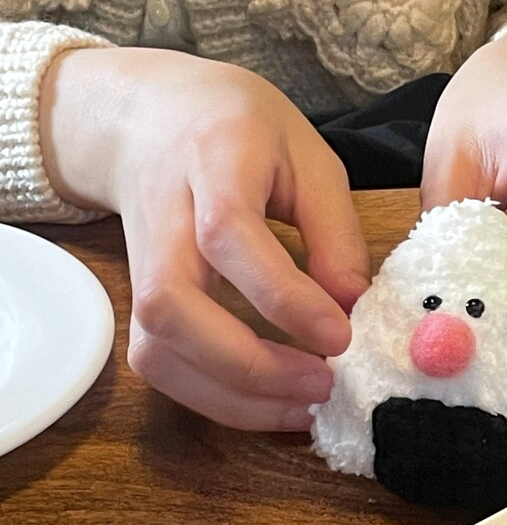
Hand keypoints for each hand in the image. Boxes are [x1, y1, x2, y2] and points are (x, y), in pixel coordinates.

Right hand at [40, 48, 369, 429]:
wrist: (148, 118)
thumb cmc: (239, 129)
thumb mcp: (307, 155)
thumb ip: (333, 228)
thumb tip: (352, 306)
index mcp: (211, 161)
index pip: (228, 235)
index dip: (282, 295)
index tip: (340, 336)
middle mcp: (162, 217)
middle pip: (171, 304)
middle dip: (247, 362)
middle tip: (323, 383)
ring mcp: (140, 264)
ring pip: (156, 346)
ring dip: (230, 394)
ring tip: (304, 406)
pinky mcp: (136, 301)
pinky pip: (160, 364)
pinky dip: (213, 397)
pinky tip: (270, 402)